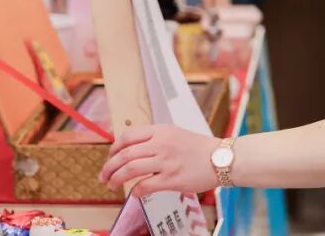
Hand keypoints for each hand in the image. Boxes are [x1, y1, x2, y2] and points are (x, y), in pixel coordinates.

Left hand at [100, 124, 219, 196]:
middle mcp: (161, 144)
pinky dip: (135, 191)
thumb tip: (132, 149)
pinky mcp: (172, 180)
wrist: (220, 159)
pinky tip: (134, 194)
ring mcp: (166, 162)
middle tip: (103, 176)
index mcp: (161, 130)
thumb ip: (155, 138)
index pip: (127, 136)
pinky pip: (145, 186)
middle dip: (109, 167)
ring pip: (130, 170)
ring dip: (116, 179)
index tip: (110, 157)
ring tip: (112, 185)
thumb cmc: (199, 148)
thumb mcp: (175, 133)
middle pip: (125, 154)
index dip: (114, 148)